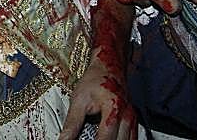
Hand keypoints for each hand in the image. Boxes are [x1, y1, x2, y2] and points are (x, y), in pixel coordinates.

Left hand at [59, 0, 134, 139]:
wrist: (109, 64)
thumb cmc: (95, 78)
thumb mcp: (79, 99)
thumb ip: (72, 123)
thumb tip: (64, 139)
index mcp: (113, 108)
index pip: (105, 138)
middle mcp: (126, 115)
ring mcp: (132, 118)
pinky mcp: (133, 120)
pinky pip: (132, 137)